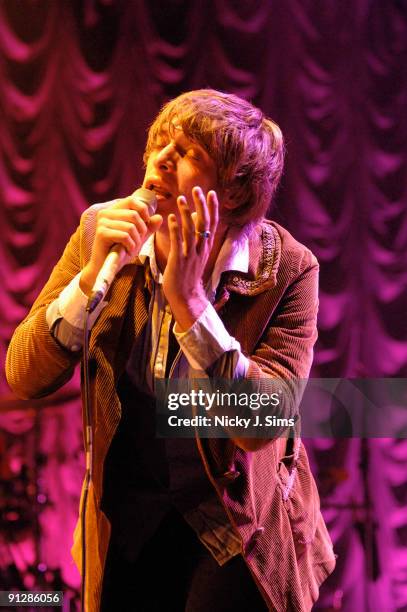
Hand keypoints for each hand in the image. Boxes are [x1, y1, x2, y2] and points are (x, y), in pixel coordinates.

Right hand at [80, 191, 162, 294]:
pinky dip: (130, 245)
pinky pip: (125, 236)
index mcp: (113, 210)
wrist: (105, 266)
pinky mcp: (101, 233)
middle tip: (138, 241)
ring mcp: (102, 222)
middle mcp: (105, 213)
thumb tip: (159, 217)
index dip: (143, 211)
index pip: (132, 200)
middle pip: (134, 215)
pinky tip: (127, 251)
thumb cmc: (121, 250)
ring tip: (132, 248)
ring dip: (136, 241)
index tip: (145, 225)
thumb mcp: (138, 237)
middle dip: (142, 230)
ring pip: (131, 226)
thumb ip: (149, 227)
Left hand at [163, 186, 218, 330]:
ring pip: (191, 230)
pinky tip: (171, 217)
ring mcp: (191, 255)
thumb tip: (195, 219)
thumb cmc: (188, 275)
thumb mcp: (196, 255)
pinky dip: (175, 229)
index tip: (211, 193)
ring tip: (181, 199)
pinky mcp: (180, 260)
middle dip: (201, 205)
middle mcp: (201, 249)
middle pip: (204, 223)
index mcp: (205, 247)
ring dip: (186, 213)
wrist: (186, 297)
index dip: (212, 208)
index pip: (212, 224)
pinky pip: (178, 242)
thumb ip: (196, 238)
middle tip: (197, 189)